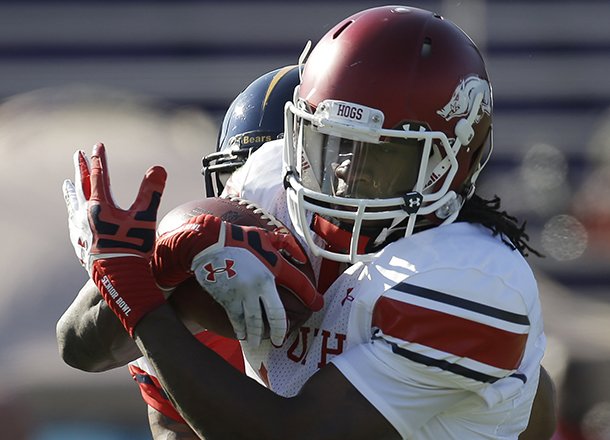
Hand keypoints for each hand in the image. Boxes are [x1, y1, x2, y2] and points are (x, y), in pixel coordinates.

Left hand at [62, 142, 166, 334]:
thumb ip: (151, 192)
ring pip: (72, 205)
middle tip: (77, 155)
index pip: (98, 175)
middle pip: (81, 187)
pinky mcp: (79, 245)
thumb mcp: (145, 218)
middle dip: (80, 169)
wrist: (119, 278)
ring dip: (71, 192)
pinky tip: (72, 218)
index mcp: (100, 206)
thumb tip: (158, 168)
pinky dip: (72, 215)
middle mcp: (85, 216)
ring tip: (67, 184)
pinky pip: (72, 225)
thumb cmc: (133, 248)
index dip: (99, 159)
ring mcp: (80, 231)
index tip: (98, 145)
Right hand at [153, 214, 321, 346]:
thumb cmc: (238, 238)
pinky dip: (241, 329)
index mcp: (274, 266)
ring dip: (258, 335)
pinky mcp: (228, 299)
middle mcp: (261, 283)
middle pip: (277, 314)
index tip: (318, 305)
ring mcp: (244, 294)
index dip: (312, 296)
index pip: (299, 284)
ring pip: (256, 322)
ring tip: (258, 342)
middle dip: (281, 330)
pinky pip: (237, 319)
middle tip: (280, 340)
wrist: (208, 243)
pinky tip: (243, 335)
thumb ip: (286, 244)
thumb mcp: (265, 235)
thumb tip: (303, 258)